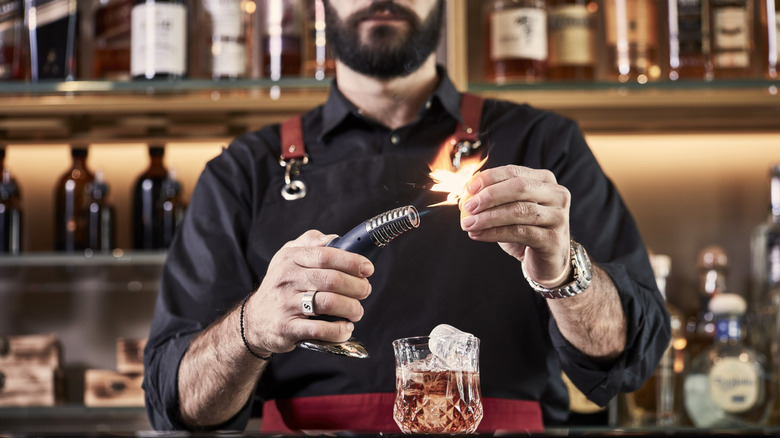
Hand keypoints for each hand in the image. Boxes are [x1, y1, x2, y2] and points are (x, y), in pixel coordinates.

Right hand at [242, 230, 373, 355]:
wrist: (255, 319)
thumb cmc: (281, 285)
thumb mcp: (288, 256)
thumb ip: (312, 242)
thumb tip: (337, 238)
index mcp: (290, 258)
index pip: (326, 255)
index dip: (352, 261)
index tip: (367, 269)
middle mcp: (287, 279)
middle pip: (332, 280)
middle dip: (356, 286)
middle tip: (365, 291)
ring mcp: (286, 304)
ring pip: (329, 303)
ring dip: (351, 308)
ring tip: (357, 311)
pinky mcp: (287, 328)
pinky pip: (320, 329)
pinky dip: (339, 330)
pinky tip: (345, 328)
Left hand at [459, 165, 571, 287]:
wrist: (546, 262)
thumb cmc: (526, 231)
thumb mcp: (509, 210)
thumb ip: (491, 198)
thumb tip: (464, 193)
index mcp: (544, 180)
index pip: (514, 172)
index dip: (489, 178)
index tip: (468, 189)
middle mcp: (556, 195)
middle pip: (519, 188)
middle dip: (490, 196)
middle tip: (468, 207)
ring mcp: (558, 217)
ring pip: (519, 211)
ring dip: (489, 217)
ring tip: (469, 224)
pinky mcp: (553, 239)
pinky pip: (520, 232)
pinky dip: (495, 233)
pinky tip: (478, 235)